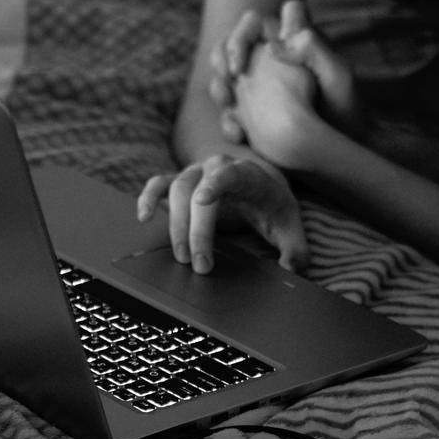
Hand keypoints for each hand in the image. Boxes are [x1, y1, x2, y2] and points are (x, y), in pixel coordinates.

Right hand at [135, 154, 308, 273]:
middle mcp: (220, 167)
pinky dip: (149, 197)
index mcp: (250, 175)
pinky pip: (160, 184)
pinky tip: (143, 216)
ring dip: (176, 224)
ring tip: (182, 257)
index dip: (216, 183)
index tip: (201, 200)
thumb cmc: (275, 209)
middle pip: (199, 190)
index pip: (232, 173)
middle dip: (197, 229)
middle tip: (200, 265)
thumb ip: (296, 251)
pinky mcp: (183, 182)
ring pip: (178, 189)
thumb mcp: (291, 229)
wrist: (264, 190)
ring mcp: (199, 173)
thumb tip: (289, 271)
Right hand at [209, 1, 357, 141]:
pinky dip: (227, 120)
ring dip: (218, 85)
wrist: (343, 153)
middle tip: (229, 78)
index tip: (248, 56)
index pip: (263, 19)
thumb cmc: (347, 111)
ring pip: (224, 71)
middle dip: (223, 54)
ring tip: (229, 103)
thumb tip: (273, 45)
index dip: (248, 29)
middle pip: (235, 40)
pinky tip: (239, 133)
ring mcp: (260, 85)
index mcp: (294, 41)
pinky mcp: (252, 112)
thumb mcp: (339, 77)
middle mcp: (274, 58)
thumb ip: (314, 49)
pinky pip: (228, 109)